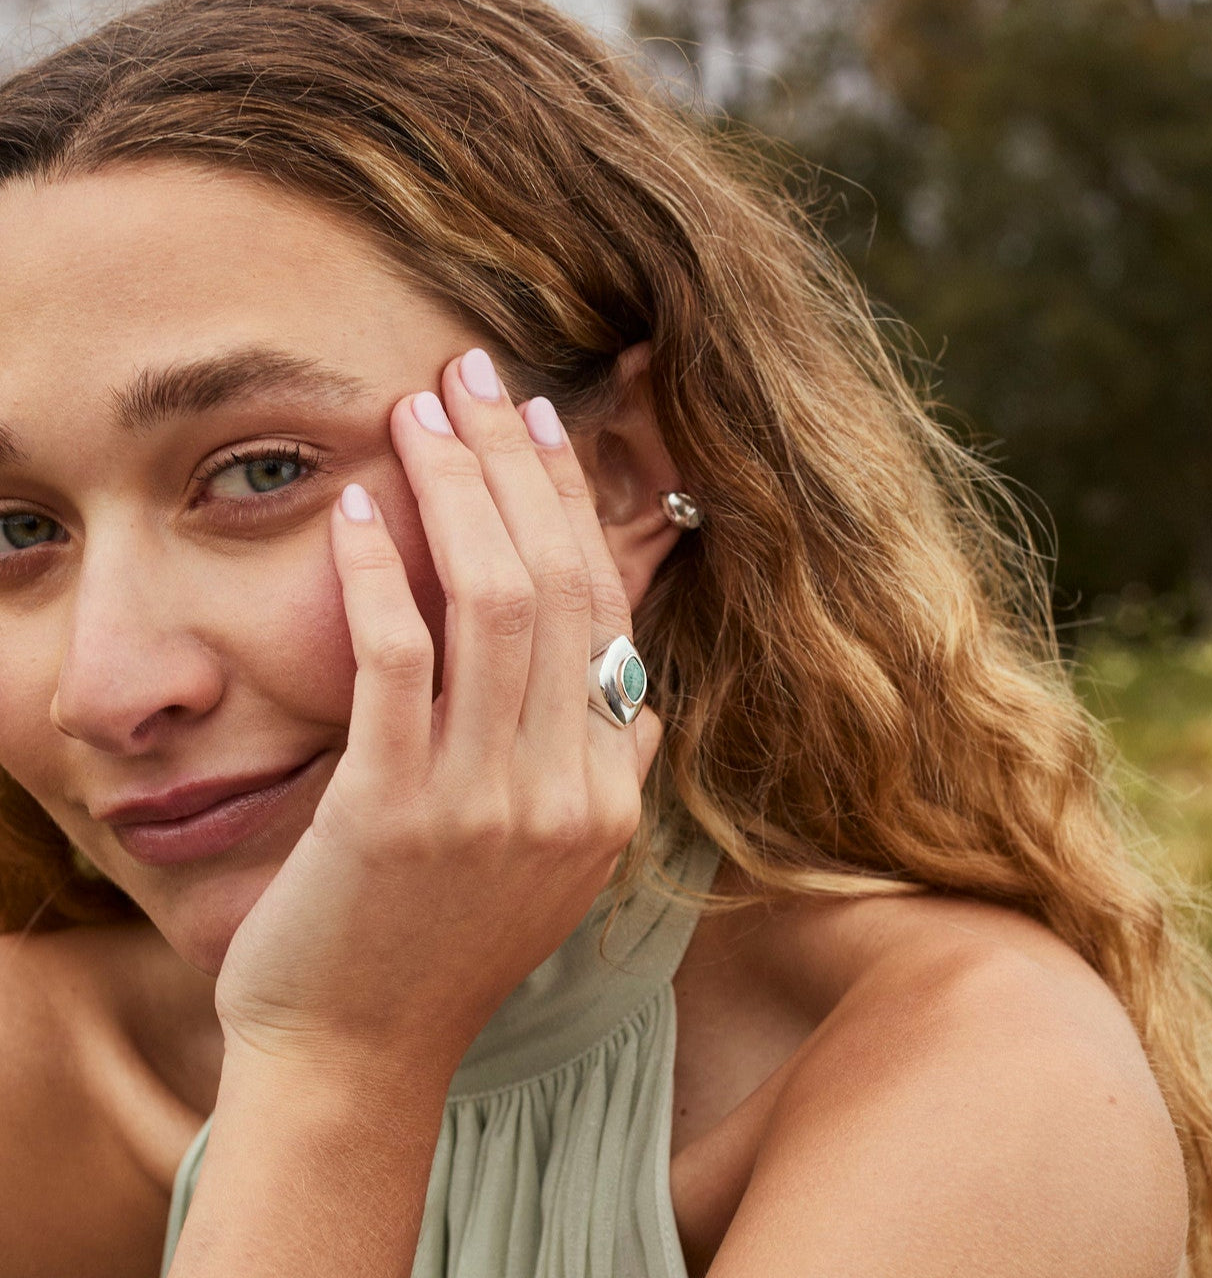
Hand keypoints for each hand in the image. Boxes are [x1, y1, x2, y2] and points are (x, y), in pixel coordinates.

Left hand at [213, 348, 658, 1083]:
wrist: (360, 1057)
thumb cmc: (443, 948)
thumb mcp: (561, 866)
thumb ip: (612, 770)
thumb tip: (639, 689)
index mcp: (611, 791)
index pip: (605, 612)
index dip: (573, 505)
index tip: (541, 424)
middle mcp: (567, 788)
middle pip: (557, 585)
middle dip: (516, 464)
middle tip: (476, 374)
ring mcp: (486, 801)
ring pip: (493, 605)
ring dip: (455, 492)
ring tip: (420, 412)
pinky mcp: (396, 811)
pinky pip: (397, 663)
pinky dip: (376, 575)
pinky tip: (352, 509)